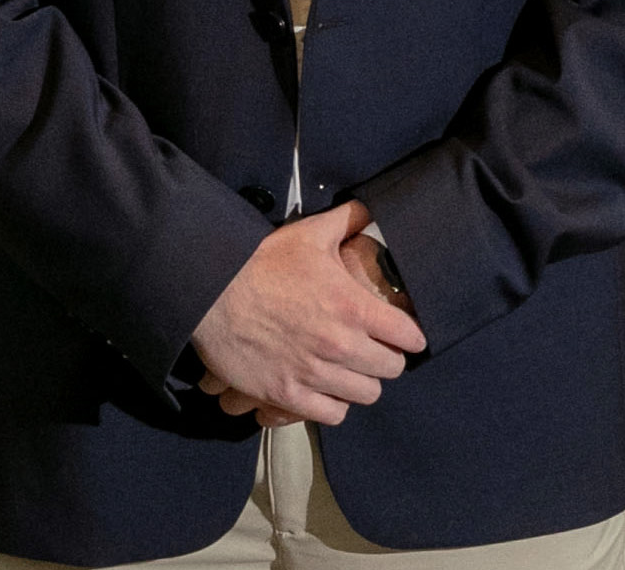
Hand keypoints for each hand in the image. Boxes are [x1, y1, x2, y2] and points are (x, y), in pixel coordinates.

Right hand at [193, 202, 425, 425]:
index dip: (412, 335)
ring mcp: (313, 374)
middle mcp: (340, 345)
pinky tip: (328, 391)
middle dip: (388, 359)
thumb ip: (348, 220)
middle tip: (378, 351)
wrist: (212, 294)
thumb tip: (369, 210)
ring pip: (365, 395)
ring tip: (354, 372)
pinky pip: (331, 414)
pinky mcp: (285, 395)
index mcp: (353, 307)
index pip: (407, 335)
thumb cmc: (263, 262)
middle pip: (390, 369)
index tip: (409, 336)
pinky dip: (334, 405)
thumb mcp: (311, 234)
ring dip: (363, 383)